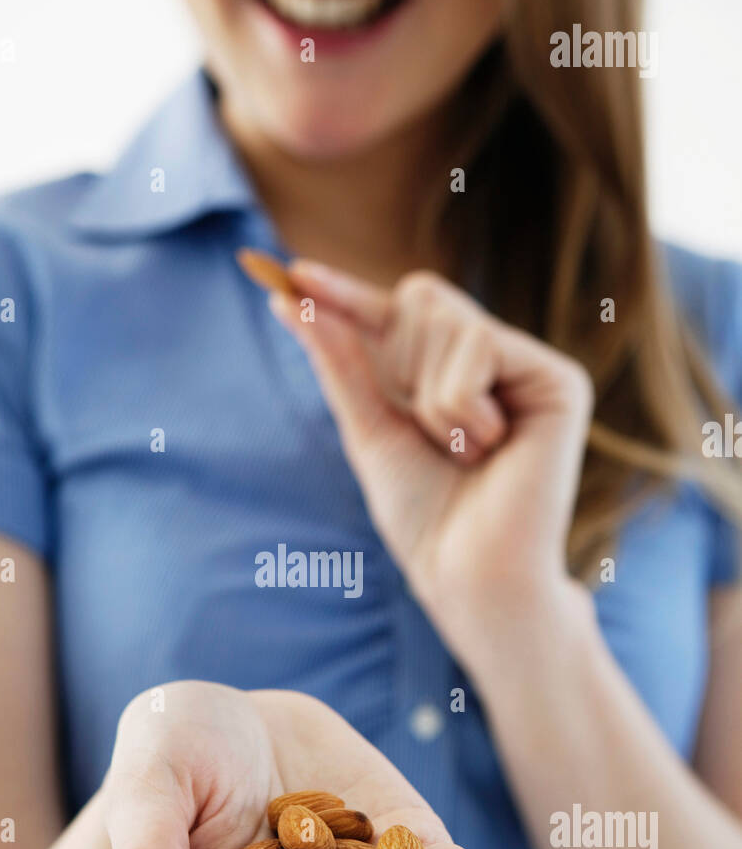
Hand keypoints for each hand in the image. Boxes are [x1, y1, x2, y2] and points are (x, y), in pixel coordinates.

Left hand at [271, 262, 593, 668]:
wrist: (470, 575)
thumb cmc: (426, 517)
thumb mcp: (369, 429)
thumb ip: (340, 361)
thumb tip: (289, 297)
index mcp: (454, 372)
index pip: (396, 310)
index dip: (347, 293)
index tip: (293, 274)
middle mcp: (497, 361)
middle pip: (421, 296)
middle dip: (400, 364)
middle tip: (430, 433)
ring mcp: (530, 366)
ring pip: (444, 320)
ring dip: (430, 398)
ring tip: (465, 451)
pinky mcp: (559, 379)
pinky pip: (478, 345)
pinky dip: (460, 407)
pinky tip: (493, 449)